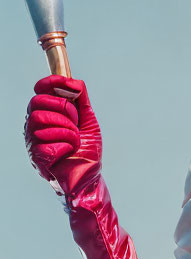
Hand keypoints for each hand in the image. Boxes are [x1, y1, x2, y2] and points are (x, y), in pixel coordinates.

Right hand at [24, 75, 101, 197]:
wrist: (89, 177)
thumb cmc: (87, 151)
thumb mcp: (88, 121)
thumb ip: (82, 100)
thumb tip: (74, 81)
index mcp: (47, 114)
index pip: (40, 92)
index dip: (50, 82)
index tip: (64, 82)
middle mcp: (35, 126)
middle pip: (38, 103)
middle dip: (63, 109)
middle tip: (76, 124)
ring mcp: (32, 141)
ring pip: (41, 121)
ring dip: (67, 131)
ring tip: (75, 142)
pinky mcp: (36, 156)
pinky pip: (47, 142)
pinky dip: (65, 146)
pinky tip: (68, 153)